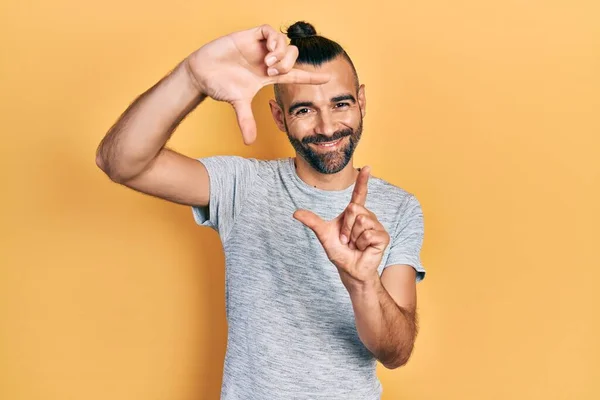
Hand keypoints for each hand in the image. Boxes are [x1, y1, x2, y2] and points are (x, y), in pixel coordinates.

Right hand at [185, 24, 330, 144]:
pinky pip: (270, 31)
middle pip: (293, 56)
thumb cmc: (219, 85)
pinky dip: (274, 41)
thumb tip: (249, 142)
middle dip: (289, 64)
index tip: (328, 78)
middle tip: (274, 73)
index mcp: (268, 75)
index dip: (311, 77)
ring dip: (282, 54)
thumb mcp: (238, 103)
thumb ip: (246, 120)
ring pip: (285, 43)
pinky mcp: (249, 36)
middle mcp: (267, 60)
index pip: (296, 75)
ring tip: (268, 64)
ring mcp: (259, 48)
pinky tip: (267, 52)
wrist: (201, 73)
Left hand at [293, 167, 390, 286]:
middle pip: (354, 209)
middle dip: (346, 227)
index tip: (367, 167)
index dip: (363, 181)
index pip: (359, 194)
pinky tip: (363, 249)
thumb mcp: (323, 234)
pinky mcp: (383, 237)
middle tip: (346, 240)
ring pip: (361, 222)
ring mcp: (376, 226)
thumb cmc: (339, 252)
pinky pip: (369, 234)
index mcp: (355, 213)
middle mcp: (367, 217)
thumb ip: (312, 221)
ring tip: (354, 244)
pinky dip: (361, 243)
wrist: (349, 269)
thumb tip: (295, 212)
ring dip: (353, 237)